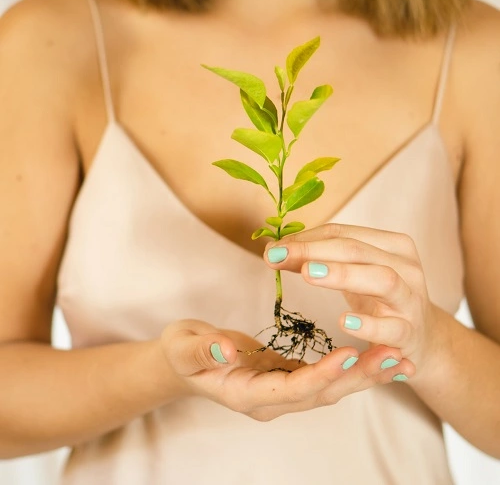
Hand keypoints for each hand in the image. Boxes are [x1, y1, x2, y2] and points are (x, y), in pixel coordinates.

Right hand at [159, 319, 413, 420]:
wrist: (183, 362)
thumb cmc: (182, 353)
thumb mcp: (184, 348)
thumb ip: (204, 351)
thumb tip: (225, 352)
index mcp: (247, 394)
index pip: (291, 389)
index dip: (321, 374)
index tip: (348, 353)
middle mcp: (271, 400)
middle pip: (322, 394)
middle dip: (358, 377)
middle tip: (393, 354)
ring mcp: (283, 392)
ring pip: (331, 389)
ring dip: (365, 374)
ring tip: (398, 356)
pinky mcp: (291, 379)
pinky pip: (328, 378)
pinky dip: (355, 369)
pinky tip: (380, 355)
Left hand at [265, 223, 433, 378]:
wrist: (421, 341)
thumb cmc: (380, 301)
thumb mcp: (352, 276)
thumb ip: (317, 261)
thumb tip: (274, 251)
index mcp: (392, 245)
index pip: (343, 234)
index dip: (306, 238)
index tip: (273, 248)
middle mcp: (406, 267)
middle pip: (358, 250)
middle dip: (314, 251)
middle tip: (279, 255)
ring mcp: (411, 300)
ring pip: (382, 279)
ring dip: (343, 274)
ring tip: (308, 274)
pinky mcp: (411, 333)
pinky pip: (392, 327)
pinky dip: (368, 324)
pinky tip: (343, 320)